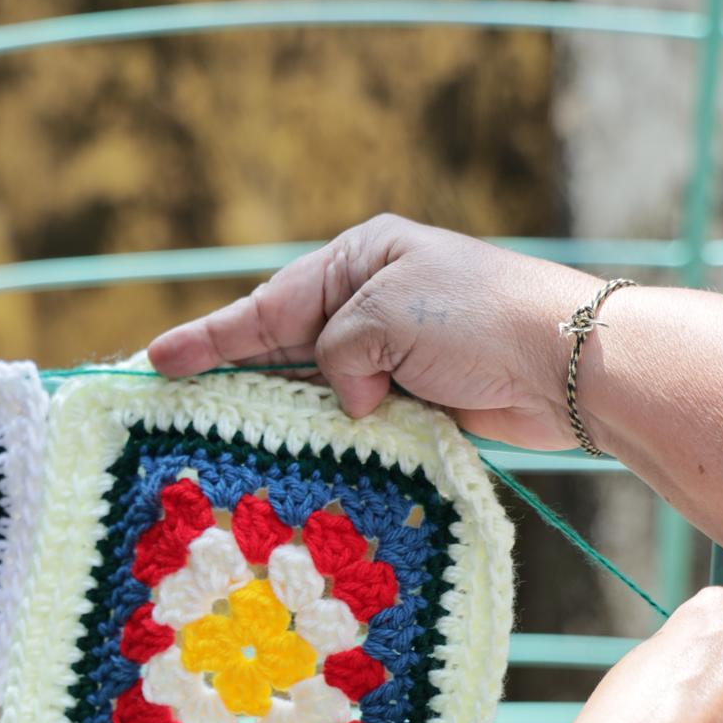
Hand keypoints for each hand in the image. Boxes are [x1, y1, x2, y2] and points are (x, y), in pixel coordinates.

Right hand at [149, 215, 606, 448]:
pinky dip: (329, 440)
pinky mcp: (416, 401)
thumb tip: (345, 403)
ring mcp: (393, 355)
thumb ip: (338, 355)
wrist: (566, 364)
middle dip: (231, 377)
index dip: (209, 338)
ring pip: (315, 391)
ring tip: (221, 442)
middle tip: (171, 407)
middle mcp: (370, 304)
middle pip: (282, 347)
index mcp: (360, 260)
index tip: (156, 360)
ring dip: (280, 417)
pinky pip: (353, 422)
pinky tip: (296, 462)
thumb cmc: (477, 319)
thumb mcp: (386, 318)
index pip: (267, 304)